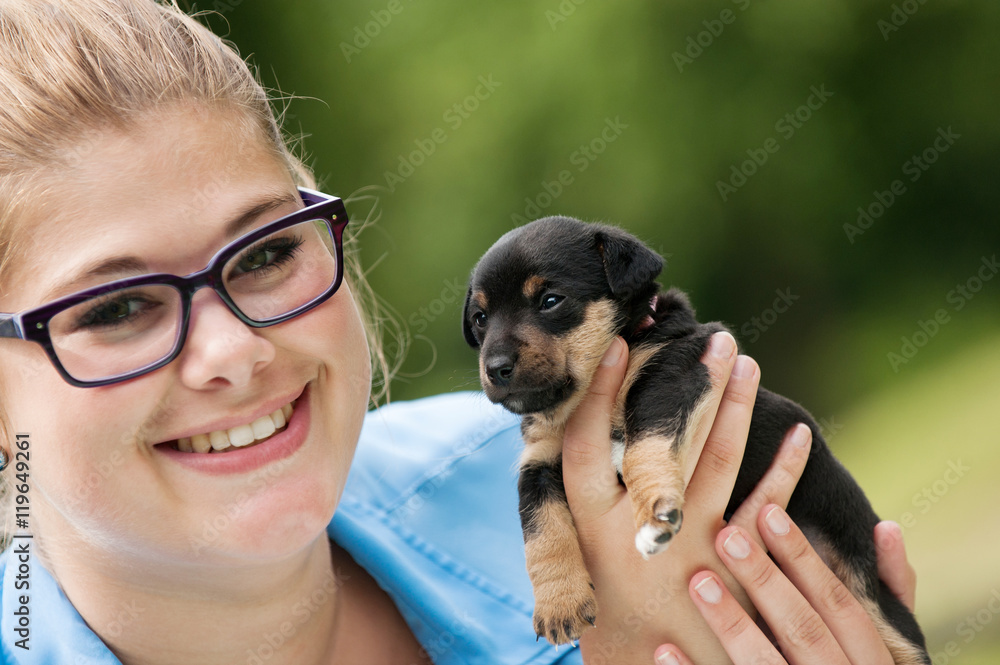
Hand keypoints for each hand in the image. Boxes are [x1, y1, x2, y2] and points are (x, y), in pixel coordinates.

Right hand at [561, 333, 812, 662]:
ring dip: (735, 409)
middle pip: (667, 441)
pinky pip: (766, 510)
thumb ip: (577, 506)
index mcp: (591, 527)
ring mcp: (694, 547)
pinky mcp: (734, 568)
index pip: (589, 445)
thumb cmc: (602, 616)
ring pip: (718, 462)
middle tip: (715, 339)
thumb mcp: (571, 560)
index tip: (617, 345)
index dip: (601, 393)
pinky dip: (785, 471)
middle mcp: (641, 530)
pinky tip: (801, 434)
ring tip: (746, 362)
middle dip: (691, 387)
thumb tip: (577, 436)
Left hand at [652, 512, 917, 664]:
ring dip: (732, 623)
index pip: (839, 605)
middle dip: (765, 581)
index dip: (805, 558)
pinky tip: (664, 649)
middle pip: (803, 631)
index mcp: (875, 664)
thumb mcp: (894, 647)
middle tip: (726, 535)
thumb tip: (887, 526)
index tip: (768, 512)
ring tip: (698, 580)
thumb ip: (893, 593)